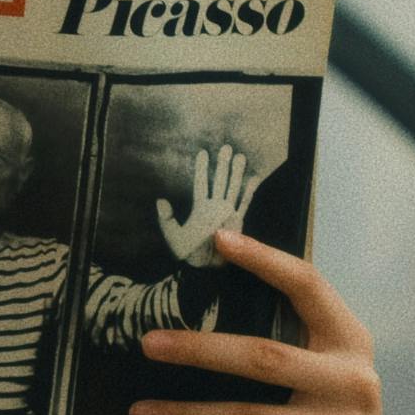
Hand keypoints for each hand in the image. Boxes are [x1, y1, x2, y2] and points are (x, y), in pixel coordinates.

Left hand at [128, 230, 384, 414]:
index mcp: (349, 341)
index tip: (220, 240)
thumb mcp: (325, 368)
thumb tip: (207, 294)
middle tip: (148, 344)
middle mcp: (352, 381)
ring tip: (139, 414)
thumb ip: (290, 336)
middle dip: (200, 350)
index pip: (310, 287)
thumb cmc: (328, 413)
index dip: (267, 262)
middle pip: (264, 358)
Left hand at [153, 145, 268, 267]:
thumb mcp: (172, 235)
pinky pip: (244, 204)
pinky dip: (249, 192)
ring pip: (233, 188)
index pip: (201, 183)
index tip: (203, 152)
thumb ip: (166, 219)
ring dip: (236, 173)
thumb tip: (160, 200)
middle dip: (222, 165)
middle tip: (226, 147)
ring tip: (240, 156)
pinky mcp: (237, 222)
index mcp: (200, 207)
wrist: (203, 267)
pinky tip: (254, 178)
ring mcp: (227, 212)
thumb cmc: (187, 252)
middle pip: (220, 181)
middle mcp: (215, 206)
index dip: (202, 169)